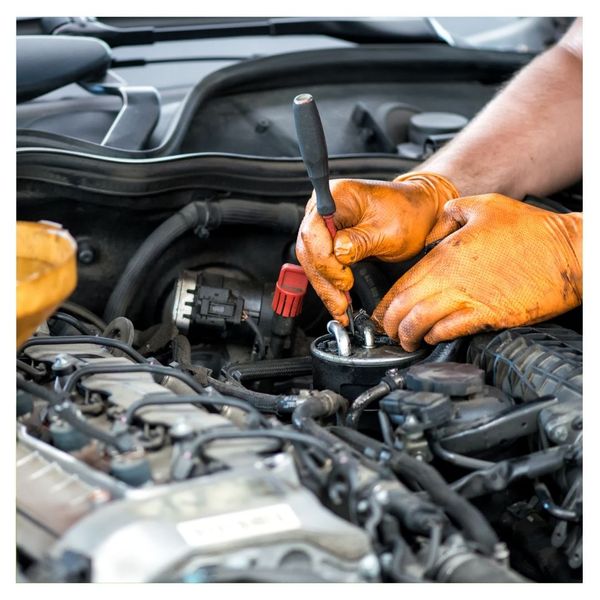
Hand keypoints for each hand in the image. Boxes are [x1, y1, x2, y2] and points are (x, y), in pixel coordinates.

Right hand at [295, 172, 458, 323]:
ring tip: (340, 308)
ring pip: (312, 261)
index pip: (314, 231)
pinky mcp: (328, 240)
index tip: (344, 280)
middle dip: (324, 280)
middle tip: (340, 303)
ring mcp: (324, 224)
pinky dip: (329, 284)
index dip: (326, 260)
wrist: (418, 212)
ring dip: (325, 287)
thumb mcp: (390, 230)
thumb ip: (361, 242)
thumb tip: (339, 254)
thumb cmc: (408, 214)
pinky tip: (338, 300)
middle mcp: (324, 208)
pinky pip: (321, 264)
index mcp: (337, 196)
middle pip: (309, 249)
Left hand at [372, 194, 581, 350]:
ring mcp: (470, 298)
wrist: (570, 253)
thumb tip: (434, 228)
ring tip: (406, 341)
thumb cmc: (530, 229)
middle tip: (387, 332)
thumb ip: (450, 214)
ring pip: (422, 322)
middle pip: (405, 307)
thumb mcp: (484, 205)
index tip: (380, 313)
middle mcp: (452, 278)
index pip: (402, 283)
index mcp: (446, 254)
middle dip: (390, 324)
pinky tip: (432, 337)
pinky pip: (452, 330)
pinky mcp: (490, 315)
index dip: (386, 303)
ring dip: (409, 335)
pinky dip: (436, 336)